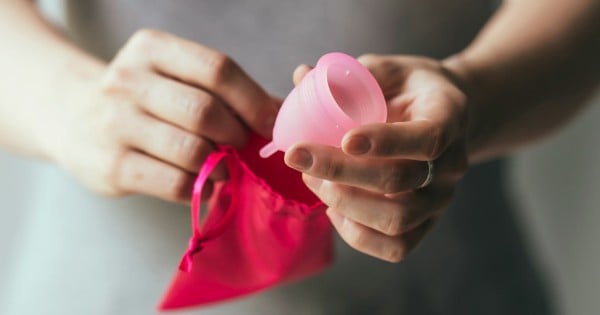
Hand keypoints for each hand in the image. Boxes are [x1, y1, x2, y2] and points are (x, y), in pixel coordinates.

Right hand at [52, 29, 278, 202]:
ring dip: (221, 163)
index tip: (270, 123)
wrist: (73, 117)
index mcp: (152, 49)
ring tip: (224, 164)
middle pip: (206, 111)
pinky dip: (201, 187)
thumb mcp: (174, 77)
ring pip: (193, 151)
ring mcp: (115, 124)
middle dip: (237, 134)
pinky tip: (204, 181)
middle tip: (242, 145)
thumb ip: (224, 90)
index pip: (217, 69)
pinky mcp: (112, 166)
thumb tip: (283, 112)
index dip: (253, 100)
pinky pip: (176, 182)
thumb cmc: (144, 99)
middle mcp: (128, 80)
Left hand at [285, 55, 468, 261]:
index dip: (385, 142)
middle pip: (399, 181)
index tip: (343, 139)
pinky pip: (396, 246)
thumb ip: (352, 74)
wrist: (445, 118)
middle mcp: (451, 164)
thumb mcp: (390, 69)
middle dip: (340, 171)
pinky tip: (332, 209)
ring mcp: (440, 198)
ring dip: (343, 203)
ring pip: (396, 219)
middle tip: (298, 156)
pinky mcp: (426, 223)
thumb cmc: (410, 90)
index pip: (427, 137)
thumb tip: (300, 76)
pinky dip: (357, 235)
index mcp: (449, 116)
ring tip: (311, 179)